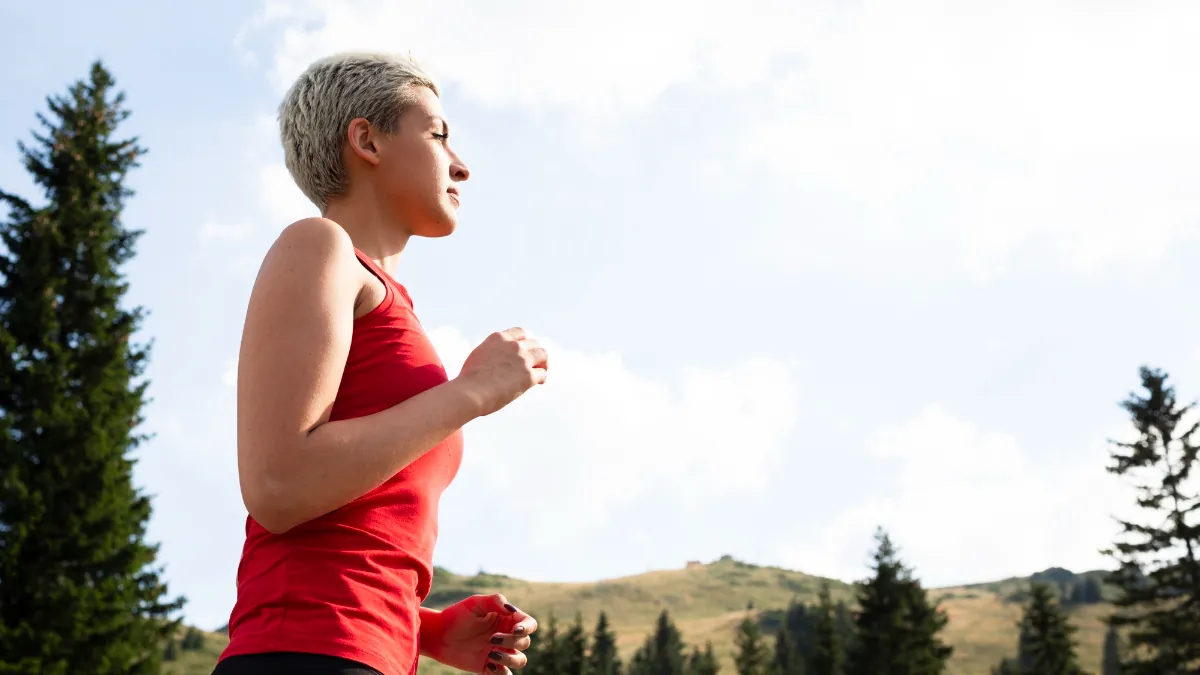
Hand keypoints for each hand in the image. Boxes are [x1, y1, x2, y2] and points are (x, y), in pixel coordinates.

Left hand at [422, 594, 537, 674]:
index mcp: (506, 620)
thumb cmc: (457, 615)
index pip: (529, 624)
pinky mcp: (489, 668)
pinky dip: (502, 673)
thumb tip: (512, 610)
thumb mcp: (476, 603)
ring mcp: (499, 653)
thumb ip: (496, 601)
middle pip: (524, 643)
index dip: (527, 627)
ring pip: (520, 661)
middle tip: (492, 639)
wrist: (438, 635)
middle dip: (512, 642)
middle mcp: (506, 637)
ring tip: (492, 654)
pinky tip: (488, 665)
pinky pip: (505, 674)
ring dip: (510, 659)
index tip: (515, 630)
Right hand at [455, 328, 547, 416]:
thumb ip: (492, 353)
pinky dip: (542, 378)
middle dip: (535, 352)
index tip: (524, 349)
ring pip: (542, 354)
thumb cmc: (468, 380)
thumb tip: (496, 361)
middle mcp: (513, 346)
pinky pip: (542, 373)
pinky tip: (539, 383)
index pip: (519, 332)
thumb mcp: (478, 356)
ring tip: (541, 370)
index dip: (524, 341)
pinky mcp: (528, 376)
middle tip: (535, 362)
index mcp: (498, 338)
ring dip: (543, 362)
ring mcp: (522, 360)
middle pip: (534, 343)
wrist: (470, 392)